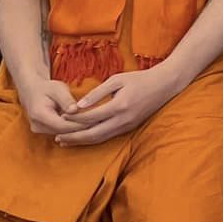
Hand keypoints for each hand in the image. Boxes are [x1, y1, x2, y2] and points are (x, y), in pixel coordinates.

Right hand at [18, 77, 91, 138]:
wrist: (33, 91)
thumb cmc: (47, 88)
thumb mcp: (58, 88)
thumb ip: (66, 100)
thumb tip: (75, 110)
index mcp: (39, 115)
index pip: (62, 125)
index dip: (80, 124)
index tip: (96, 120)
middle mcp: (37, 126)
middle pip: (63, 132)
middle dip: (82, 128)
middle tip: (100, 123)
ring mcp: (39, 130)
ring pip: (63, 134)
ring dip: (78, 130)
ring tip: (96, 124)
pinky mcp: (44, 131)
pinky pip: (61, 132)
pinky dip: (73, 129)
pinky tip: (87, 124)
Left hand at [58, 67, 182, 145]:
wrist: (165, 85)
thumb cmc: (140, 79)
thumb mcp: (117, 80)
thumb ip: (97, 93)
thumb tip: (78, 105)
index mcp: (119, 106)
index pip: (90, 116)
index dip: (74, 118)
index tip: (61, 116)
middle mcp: (123, 120)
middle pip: (93, 134)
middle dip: (74, 137)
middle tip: (57, 137)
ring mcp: (127, 126)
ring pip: (100, 138)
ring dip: (82, 141)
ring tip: (65, 142)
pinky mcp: (129, 128)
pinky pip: (108, 137)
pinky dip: (93, 139)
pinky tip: (84, 138)